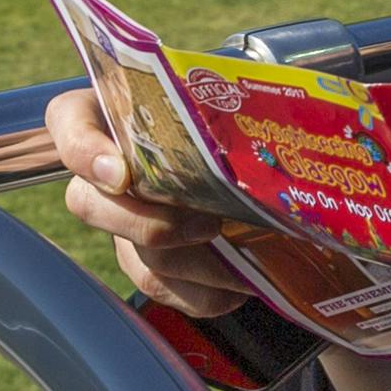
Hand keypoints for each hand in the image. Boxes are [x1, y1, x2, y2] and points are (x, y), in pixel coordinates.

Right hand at [43, 87, 390, 390]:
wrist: (278, 166)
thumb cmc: (260, 117)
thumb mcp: (257, 97)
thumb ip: (260, 97)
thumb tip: (322, 108)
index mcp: (126, 109)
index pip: (68, 119)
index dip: (80, 147)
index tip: (120, 171)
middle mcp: (115, 168)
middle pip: (84, 201)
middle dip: (140, 221)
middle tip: (202, 224)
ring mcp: (129, 220)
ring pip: (131, 254)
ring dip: (189, 263)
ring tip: (240, 260)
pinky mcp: (153, 264)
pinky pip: (162, 289)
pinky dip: (203, 293)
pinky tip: (241, 287)